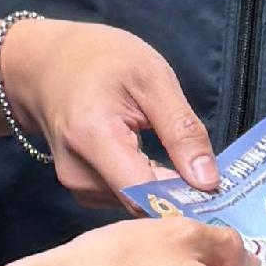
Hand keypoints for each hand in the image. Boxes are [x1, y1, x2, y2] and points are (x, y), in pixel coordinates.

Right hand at [0, 17, 217, 206]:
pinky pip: (125, 198)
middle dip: (180, 195)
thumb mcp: (152, 77)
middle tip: (213, 177)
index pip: (145, 194)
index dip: (185, 199)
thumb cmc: (100, 59)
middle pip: (142, 204)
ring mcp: (76, 185)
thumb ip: (181, 129)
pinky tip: (156, 165)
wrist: (45, 64)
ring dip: (164, 191)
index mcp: (93, 137)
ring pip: (136, 205)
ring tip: (182, 163)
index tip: (220, 191)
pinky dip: (147, 186)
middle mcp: (77, 172)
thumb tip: (208, 181)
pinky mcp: (81, 190)